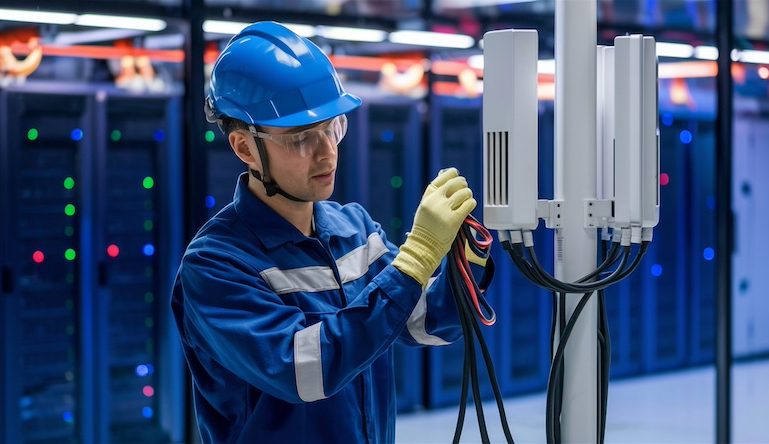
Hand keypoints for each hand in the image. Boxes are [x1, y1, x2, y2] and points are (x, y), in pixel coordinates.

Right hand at [392, 168, 476, 286]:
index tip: (457, 175)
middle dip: (463, 184)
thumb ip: (435, 196)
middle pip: (456, 182)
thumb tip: (451, 183)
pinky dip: (471, 203)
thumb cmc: (425, 229)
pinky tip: (469, 206)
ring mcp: (444, 210)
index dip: (453, 174)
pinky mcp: (454, 220)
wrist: (423, 247)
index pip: (443, 176)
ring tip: (467, 200)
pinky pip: (469, 204)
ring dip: (468, 195)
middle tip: (464, 191)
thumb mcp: (425, 208)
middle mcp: (435, 200)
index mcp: (428, 196)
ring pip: (464, 192)